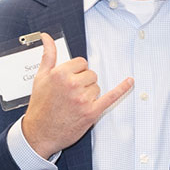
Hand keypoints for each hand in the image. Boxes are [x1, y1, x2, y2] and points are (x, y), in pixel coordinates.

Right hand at [21, 34, 133, 158]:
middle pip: (91, 74)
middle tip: (70, 95)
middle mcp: (72, 84)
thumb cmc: (40, 106)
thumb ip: (48, 55)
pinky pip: (110, 97)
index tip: (70, 80)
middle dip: (83, 83)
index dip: (76, 71)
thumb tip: (47, 37)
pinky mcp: (91, 112)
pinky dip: (122, 89)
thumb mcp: (40, 77)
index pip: (81, 63)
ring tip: (74, 104)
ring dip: (89, 94)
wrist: (39, 133)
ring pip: (97, 87)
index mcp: (60, 73)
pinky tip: (129, 82)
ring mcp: (83, 99)